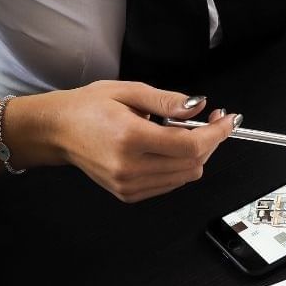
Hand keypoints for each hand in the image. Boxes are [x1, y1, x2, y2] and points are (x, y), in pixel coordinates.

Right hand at [15, 80, 236, 202]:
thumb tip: (198, 106)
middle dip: (211, 141)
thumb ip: (168, 101)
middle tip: (212, 120)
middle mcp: (130, 167)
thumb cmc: (88, 107)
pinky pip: (171, 183)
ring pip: (186, 176)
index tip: (228, 120)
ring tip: (185, 132)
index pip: (190, 146)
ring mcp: (129, 185)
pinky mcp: (129, 194)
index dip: (216, 133)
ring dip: (197, 155)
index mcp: (130, 138)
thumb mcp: (129, 91)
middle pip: (193, 163)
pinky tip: (169, 148)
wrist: (57, 131)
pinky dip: (180, 166)